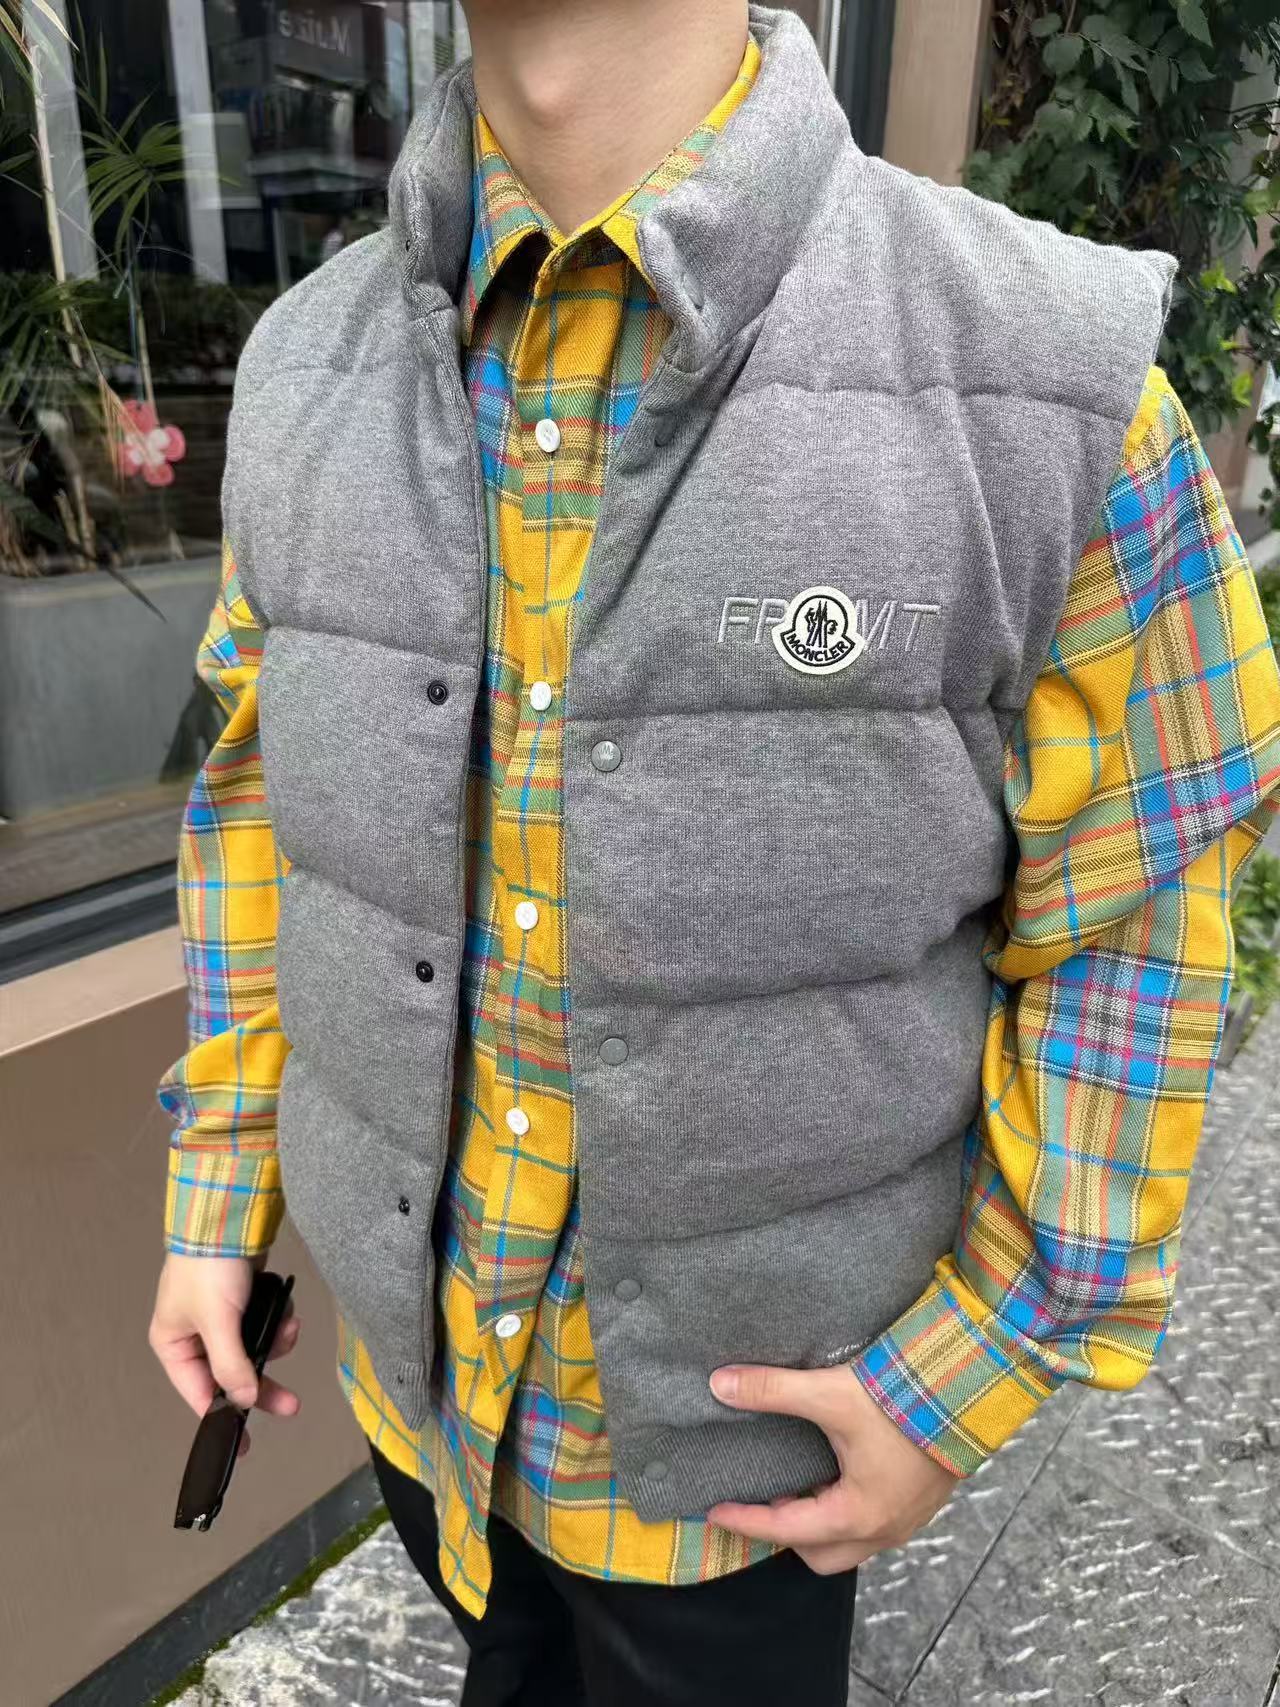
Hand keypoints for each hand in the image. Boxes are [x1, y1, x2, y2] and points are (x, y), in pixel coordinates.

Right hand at [148, 1251, 300, 1456]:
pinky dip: (278, 1322)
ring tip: (290, 1330)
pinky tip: (288, 1313)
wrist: (230, 1214)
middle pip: (232, 1375)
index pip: (199, 1394)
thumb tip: (243, 1401)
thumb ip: (230, 1365)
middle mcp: (195, 1335)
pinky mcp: (244, 1300)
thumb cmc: (210, 1267)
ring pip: (253, 1350)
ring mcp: (221, 1317)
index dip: (222, 1419)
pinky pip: (264, 1325)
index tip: (243, 1447)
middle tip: (292, 1404)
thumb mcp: (218, 1321)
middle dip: (263, 1384)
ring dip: (275, 1343)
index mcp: (173, 1344)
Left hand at [706, 1361, 960, 1574]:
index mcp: (858, 1514)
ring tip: (797, 1485)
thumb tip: (721, 1385)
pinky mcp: (919, 1503)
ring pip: (849, 1543)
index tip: (714, 1511)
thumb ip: (773, 1391)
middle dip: (787, 1535)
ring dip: (818, 1524)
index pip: (786, 1530)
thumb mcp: (831, 1394)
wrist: (971, 1388)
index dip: (745, 1520)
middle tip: (762, 1500)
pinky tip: (835, 1475)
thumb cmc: (905, 1399)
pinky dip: (844, 1512)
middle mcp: (884, 1529)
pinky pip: (872, 1526)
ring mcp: (906, 1520)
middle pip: (820, 1555)